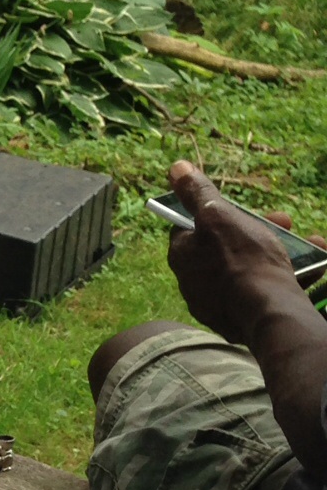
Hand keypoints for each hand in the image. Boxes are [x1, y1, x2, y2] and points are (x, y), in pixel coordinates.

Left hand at [166, 161, 311, 345]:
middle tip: (284, 222)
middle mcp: (192, 282)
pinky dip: (286, 277)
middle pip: (224, 247)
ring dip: (280, 251)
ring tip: (308, 243)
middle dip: (257, 230)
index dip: (218, 213)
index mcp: (181, 256)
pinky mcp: (238, 320)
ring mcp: (214, 304)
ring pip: (248, 270)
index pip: (191, 227)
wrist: (266, 311)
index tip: (244, 209)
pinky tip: (313, 266)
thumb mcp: (218, 215)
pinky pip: (261, 292)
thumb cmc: (242, 259)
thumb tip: (176, 168)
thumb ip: (198, 193)